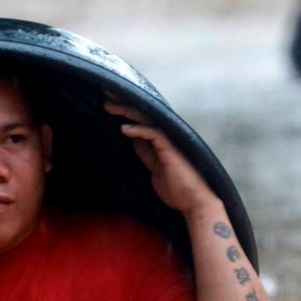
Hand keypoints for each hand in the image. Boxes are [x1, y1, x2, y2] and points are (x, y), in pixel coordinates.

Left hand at [104, 99, 218, 215]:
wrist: (194, 203)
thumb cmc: (176, 188)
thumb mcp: (154, 167)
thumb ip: (145, 152)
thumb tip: (134, 139)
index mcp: (161, 141)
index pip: (141, 120)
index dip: (126, 111)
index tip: (109, 104)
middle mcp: (166, 137)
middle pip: (142, 115)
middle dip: (124, 104)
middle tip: (105, 96)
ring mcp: (169, 142)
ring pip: (147, 119)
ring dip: (128, 111)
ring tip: (110, 106)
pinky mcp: (171, 150)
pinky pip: (154, 134)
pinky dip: (139, 129)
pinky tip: (124, 128)